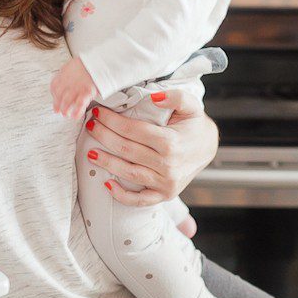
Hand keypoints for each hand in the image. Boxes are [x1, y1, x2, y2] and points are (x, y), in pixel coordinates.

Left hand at [51, 56, 98, 119]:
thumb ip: (69, 74)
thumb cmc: (89, 64)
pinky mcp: (87, 91)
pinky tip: (75, 116)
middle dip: (58, 105)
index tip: (55, 101)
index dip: (54, 96)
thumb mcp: (74, 66)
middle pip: (59, 95)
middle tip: (60, 111)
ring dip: (65, 110)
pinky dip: (77, 111)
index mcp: (63, 73)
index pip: (54, 86)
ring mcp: (77, 87)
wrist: (100, 61)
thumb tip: (67, 80)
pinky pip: (79, 103)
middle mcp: (68, 81)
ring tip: (67, 115)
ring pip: (67, 101)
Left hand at [84, 87, 217, 207]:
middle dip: (104, 136)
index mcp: (171, 142)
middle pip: (127, 150)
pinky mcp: (164, 195)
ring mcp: (166, 183)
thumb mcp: (191, 105)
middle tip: (90, 126)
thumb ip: (176, 97)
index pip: (133, 130)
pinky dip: (122, 196)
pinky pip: (140, 200)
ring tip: (90, 152)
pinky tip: (107, 185)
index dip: (112, 121)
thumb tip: (154, 97)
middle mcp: (168, 165)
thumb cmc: (194, 125)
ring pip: (129, 173)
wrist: (208, 148)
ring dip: (106, 163)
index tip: (98, 112)